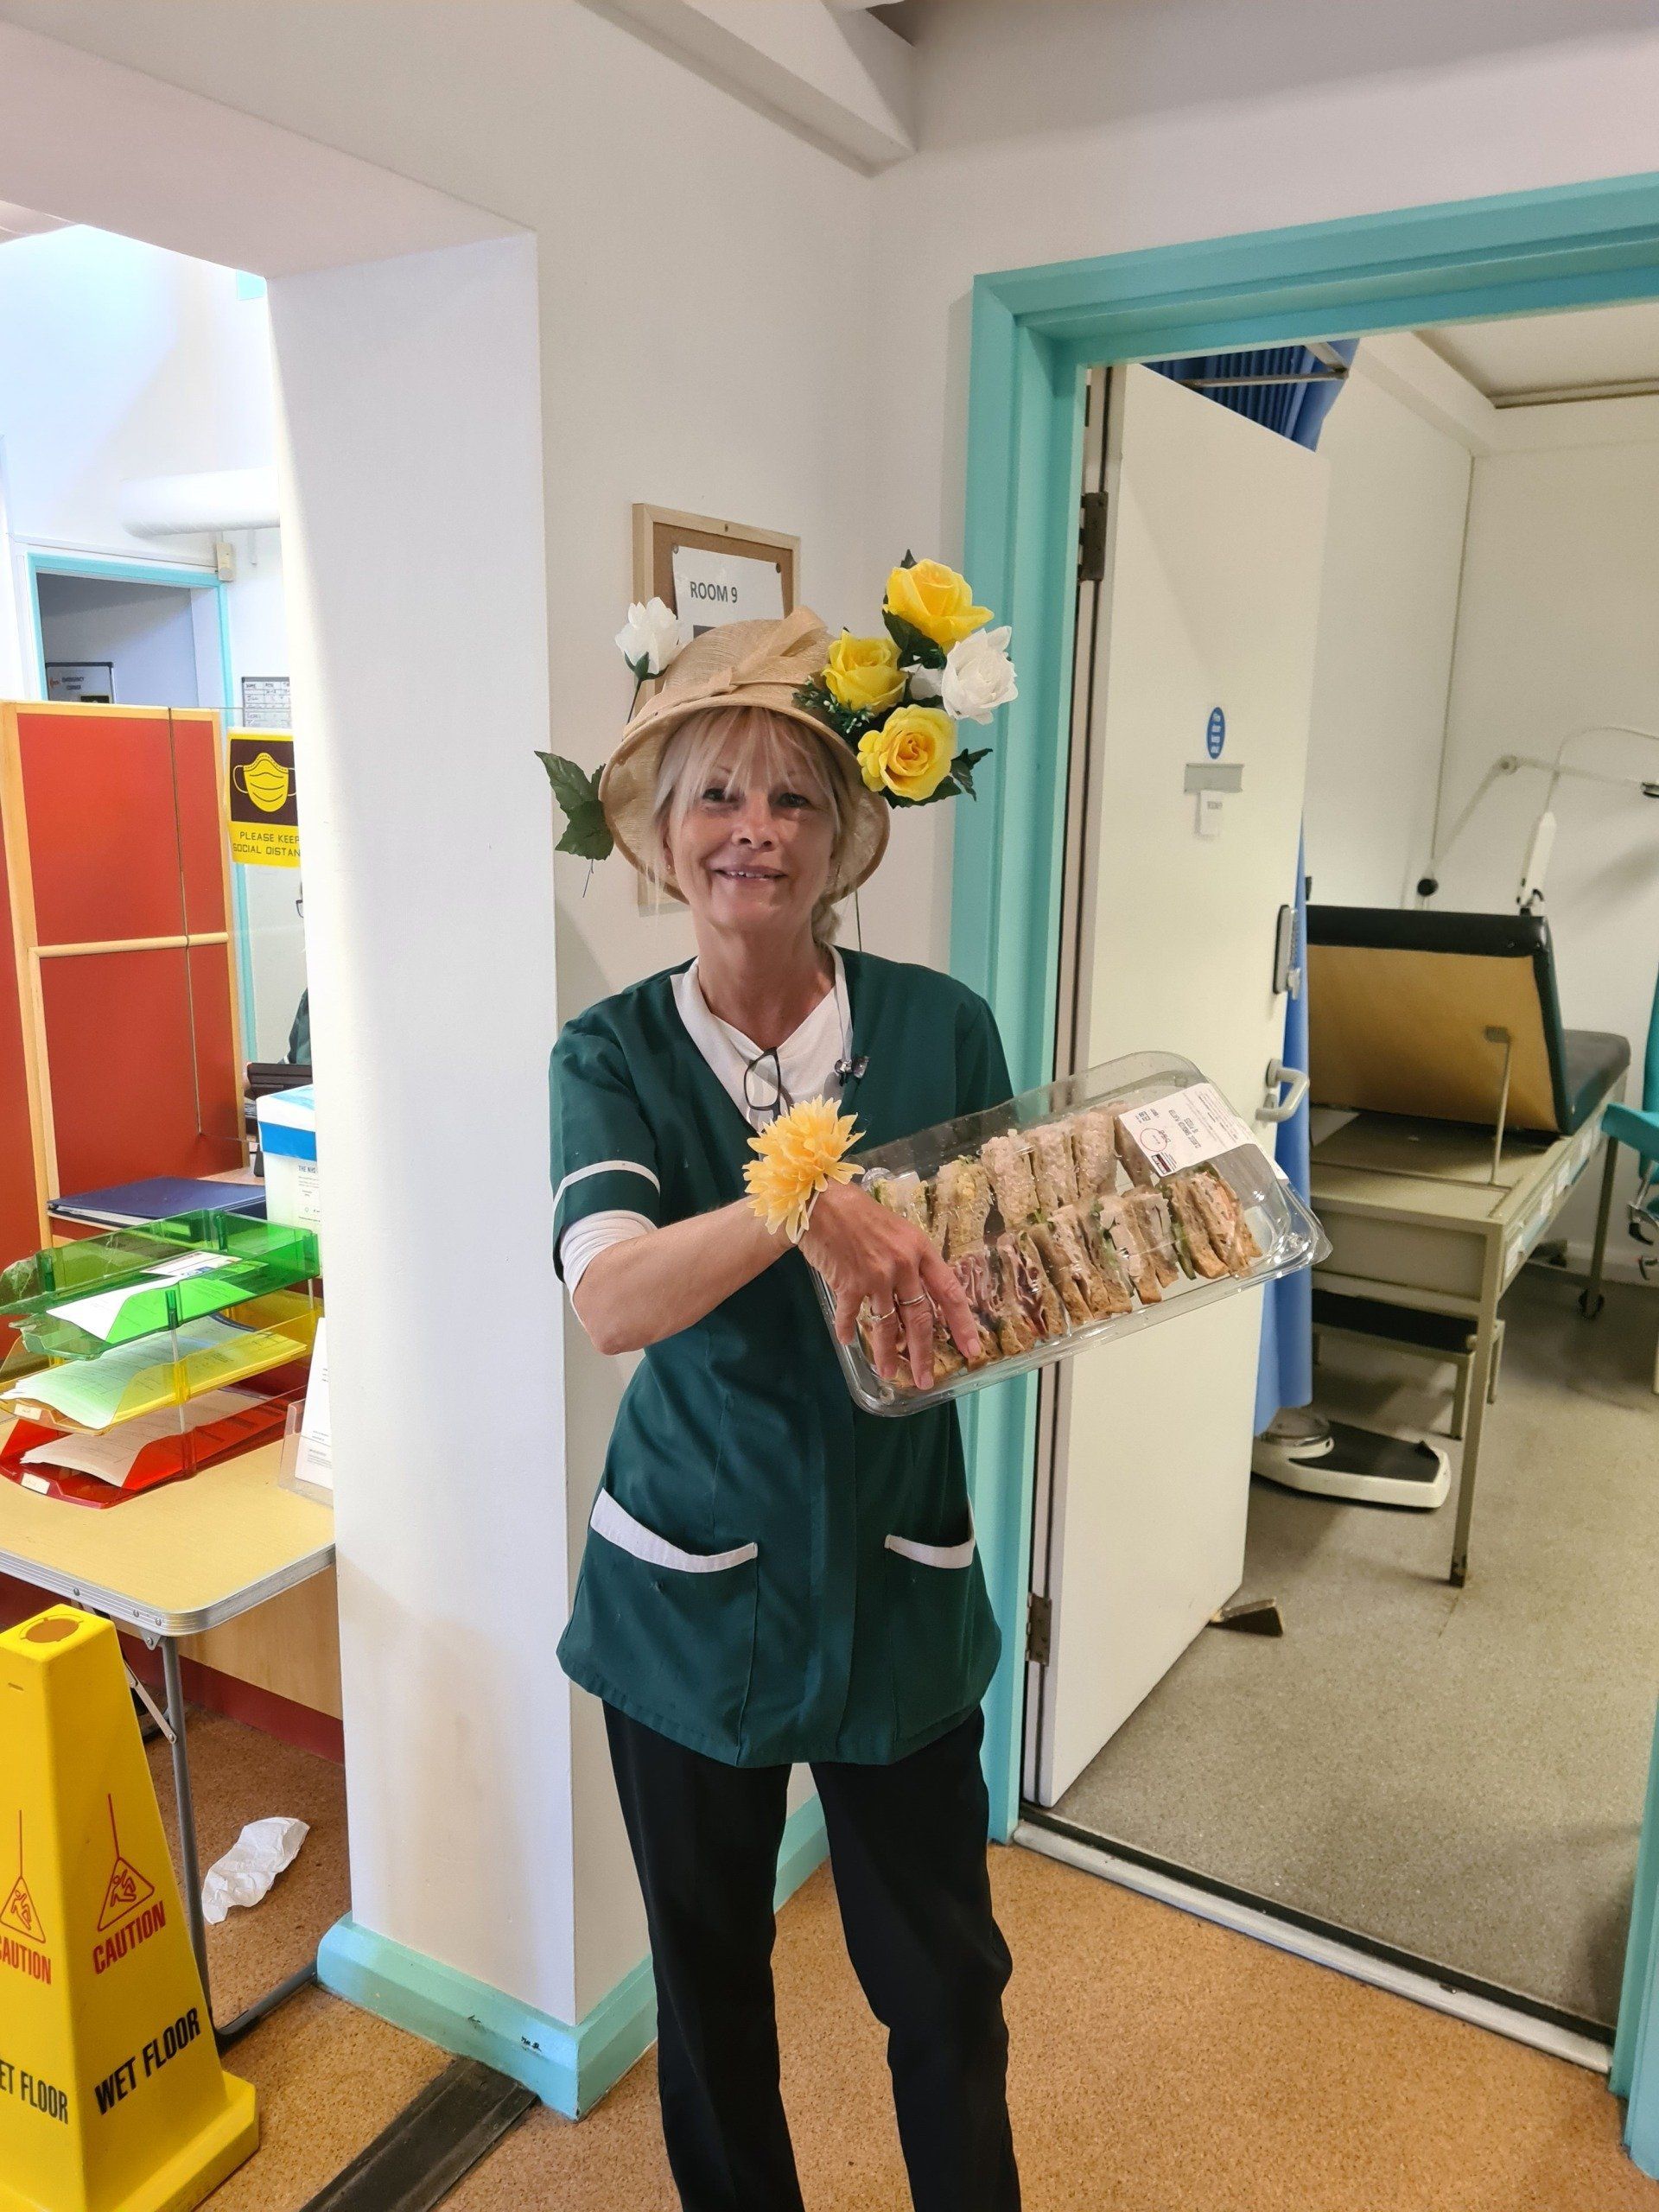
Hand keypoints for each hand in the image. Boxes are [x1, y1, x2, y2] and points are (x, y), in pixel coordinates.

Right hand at [798, 1179, 979, 1390]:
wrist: (821, 1202)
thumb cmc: (860, 1212)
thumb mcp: (897, 1230)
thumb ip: (910, 1260)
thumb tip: (916, 1294)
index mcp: (921, 1250)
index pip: (949, 1292)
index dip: (962, 1324)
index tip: (972, 1350)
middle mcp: (903, 1265)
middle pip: (920, 1318)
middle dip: (923, 1354)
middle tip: (925, 1380)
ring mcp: (876, 1276)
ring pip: (888, 1325)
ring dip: (888, 1353)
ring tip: (889, 1373)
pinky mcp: (848, 1284)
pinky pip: (852, 1316)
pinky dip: (848, 1330)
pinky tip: (847, 1341)